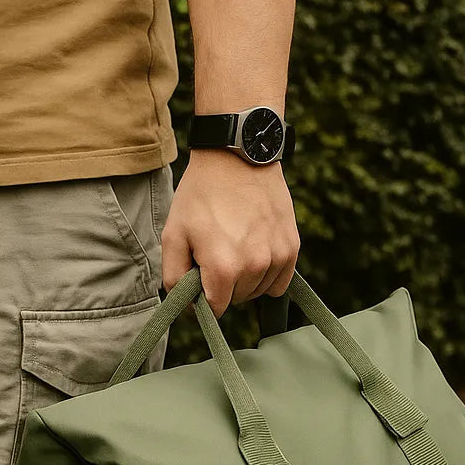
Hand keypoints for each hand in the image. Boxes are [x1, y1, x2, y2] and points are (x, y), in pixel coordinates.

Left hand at [161, 148, 299, 318]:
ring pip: (257, 291)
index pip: (214, 309)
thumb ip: (174, 278)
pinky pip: (279, 282)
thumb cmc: (201, 195)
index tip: (199, 275)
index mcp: (224, 268)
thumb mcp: (173, 234)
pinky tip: (254, 249)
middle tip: (216, 250)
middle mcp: (254, 267)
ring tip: (235, 244)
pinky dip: (266, 274)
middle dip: (223, 284)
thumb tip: (187, 308)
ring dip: (245, 279)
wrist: (238, 156)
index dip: (202, 297)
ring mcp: (277, 257)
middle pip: (236, 300)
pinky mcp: (291, 247)